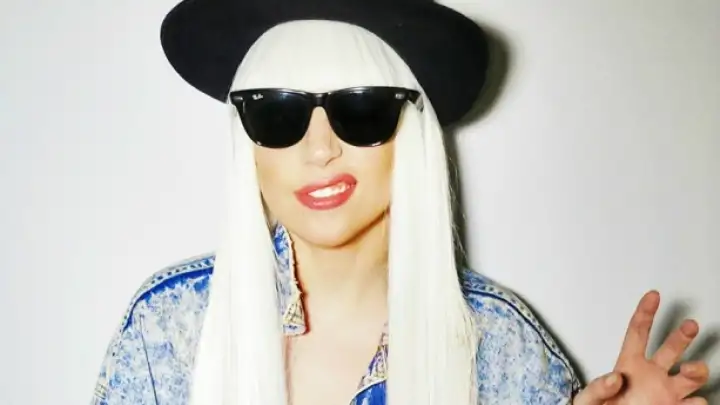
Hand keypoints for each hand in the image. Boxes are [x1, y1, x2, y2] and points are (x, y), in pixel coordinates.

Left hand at [573, 290, 709, 404]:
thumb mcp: (588, 400)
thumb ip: (597, 388)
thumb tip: (615, 379)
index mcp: (629, 365)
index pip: (637, 333)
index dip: (645, 313)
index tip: (653, 295)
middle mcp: (652, 375)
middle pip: (672, 348)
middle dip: (683, 335)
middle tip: (690, 325)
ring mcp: (667, 393)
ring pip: (692, 374)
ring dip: (696, 369)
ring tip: (689, 371)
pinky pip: (697, 403)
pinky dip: (698, 402)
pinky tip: (690, 403)